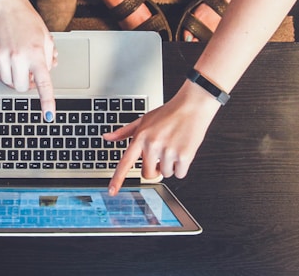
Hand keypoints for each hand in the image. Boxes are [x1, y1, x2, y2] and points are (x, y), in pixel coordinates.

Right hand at [0, 0, 56, 120]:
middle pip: (21, 87)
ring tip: (18, 58)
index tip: (49, 115)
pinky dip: (3, 67)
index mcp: (36, 54)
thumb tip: (48, 72)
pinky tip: (6, 52)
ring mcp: (2, 56)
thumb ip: (48, 58)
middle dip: (25, 83)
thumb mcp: (45, 38)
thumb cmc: (27, 20)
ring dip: (14, 75)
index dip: (47, 102)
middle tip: (28, 72)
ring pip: (8, 81)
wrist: (5, 7)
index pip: (44, 84)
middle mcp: (19, 57)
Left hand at [104, 82, 219, 194]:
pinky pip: (180, 174)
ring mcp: (168, 151)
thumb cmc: (167, 113)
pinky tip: (182, 150)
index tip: (112, 191)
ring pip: (165, 174)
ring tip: (173, 146)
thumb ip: (124, 132)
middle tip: (161, 154)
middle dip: (154, 168)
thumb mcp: (143, 120)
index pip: (125, 162)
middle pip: (148, 174)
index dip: (117, 179)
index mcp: (140, 137)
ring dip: (170, 165)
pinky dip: (182, 167)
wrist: (191, 107)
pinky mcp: (184, 156)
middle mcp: (152, 145)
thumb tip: (107, 137)